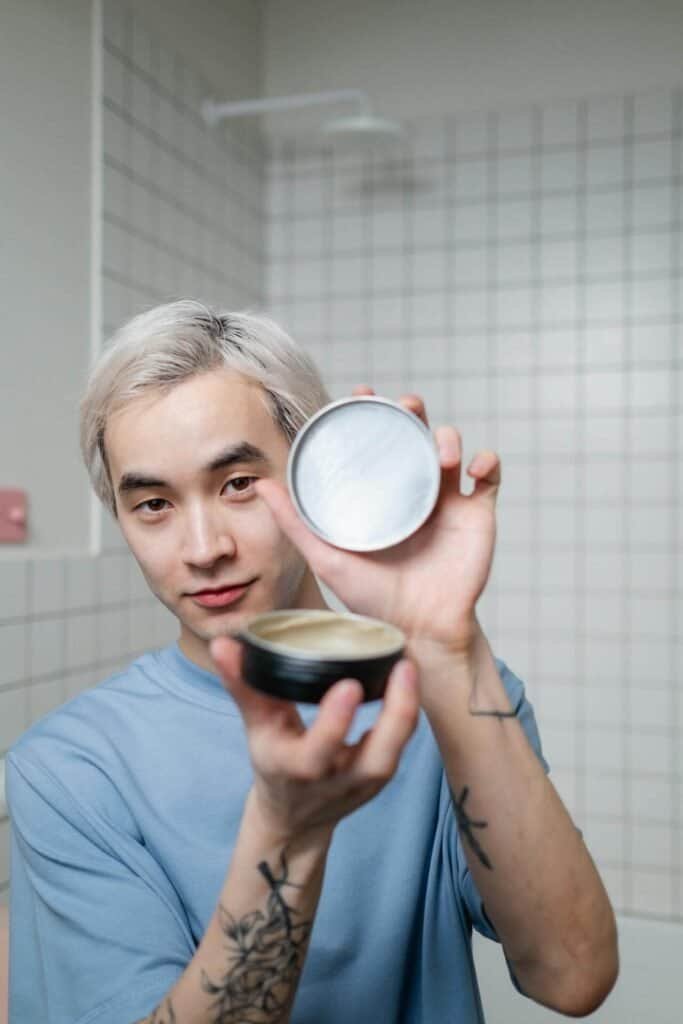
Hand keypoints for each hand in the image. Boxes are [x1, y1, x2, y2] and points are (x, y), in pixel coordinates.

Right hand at [210, 636, 419, 840]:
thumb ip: (243, 684)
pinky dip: (407, 715)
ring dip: (407, 712)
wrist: (295, 816)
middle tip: (403, 668)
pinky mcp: (381, 778)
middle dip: (394, 717)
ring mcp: (363, 783)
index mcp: (297, 768)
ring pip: (396, 754)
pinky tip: (409, 680)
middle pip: (376, 759)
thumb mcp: (255, 727)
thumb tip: (223, 644)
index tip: (348, 684)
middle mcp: (335, 781)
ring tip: (409, 667)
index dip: (334, 722)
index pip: (318, 752)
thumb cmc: (275, 761)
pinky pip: (402, 746)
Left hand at [256, 388, 500, 654]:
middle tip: (405, 405)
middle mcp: (411, 489)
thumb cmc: (373, 599)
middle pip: (414, 433)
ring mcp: (446, 499)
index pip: (374, 441)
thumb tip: (262, 484)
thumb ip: (296, 522)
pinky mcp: (477, 514)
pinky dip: (487, 461)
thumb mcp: (327, 557)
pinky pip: (490, 476)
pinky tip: (472, 466)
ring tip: (441, 453)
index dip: (370, 411)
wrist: (419, 629)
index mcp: (379, 493)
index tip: (361, 393)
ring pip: (450, 447)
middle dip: (411, 410)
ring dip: (448, 437)